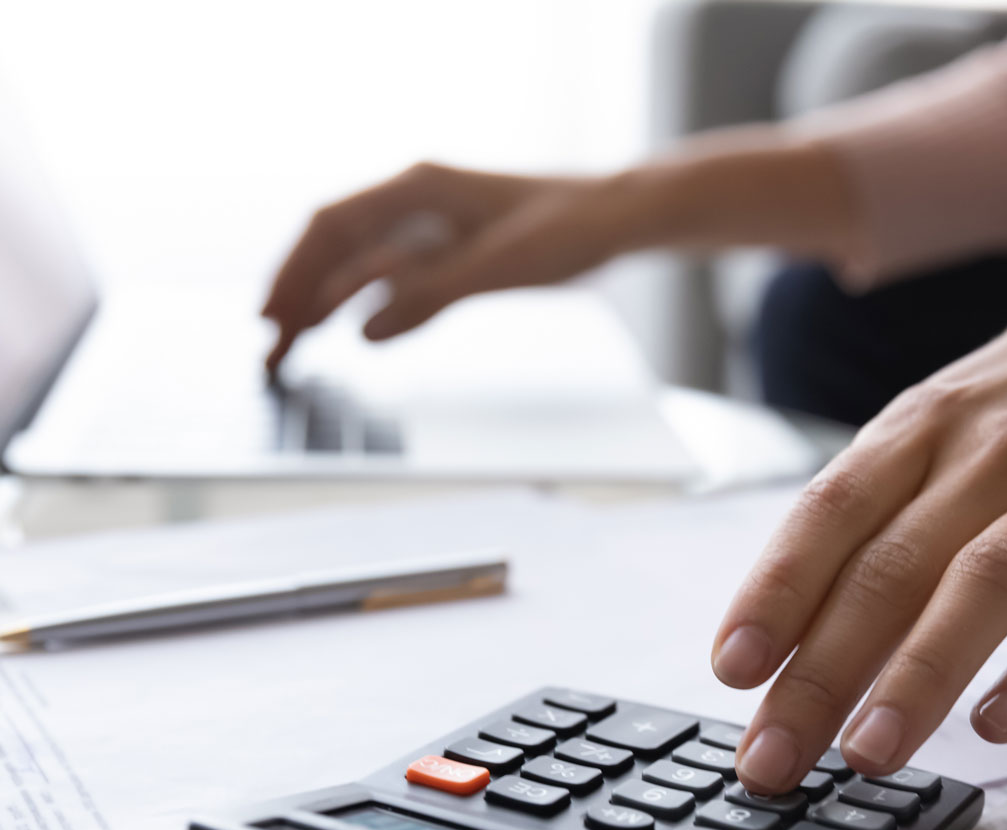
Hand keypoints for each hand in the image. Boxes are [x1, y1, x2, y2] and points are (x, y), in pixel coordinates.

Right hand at [262, 163, 622, 372]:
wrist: (618, 219)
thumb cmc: (568, 230)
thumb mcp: (497, 267)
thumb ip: (429, 294)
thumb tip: (364, 330)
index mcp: (418, 189)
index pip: (332, 226)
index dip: (295, 272)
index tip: (270, 316)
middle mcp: (416, 201)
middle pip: (336, 244)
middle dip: (298, 292)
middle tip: (271, 345)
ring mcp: (433, 224)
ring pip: (361, 262)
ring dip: (325, 301)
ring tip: (293, 345)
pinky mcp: (453, 248)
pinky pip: (393, 275)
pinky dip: (365, 302)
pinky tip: (348, 330)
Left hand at [713, 230, 1006, 793]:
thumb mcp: (947, 418)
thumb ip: (881, 511)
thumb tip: (792, 626)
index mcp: (923, 428)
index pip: (830, 512)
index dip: (774, 592)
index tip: (730, 670)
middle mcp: (990, 454)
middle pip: (889, 569)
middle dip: (820, 673)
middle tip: (772, 759)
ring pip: (983, 584)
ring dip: (918, 675)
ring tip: (867, 753)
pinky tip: (1001, 721)